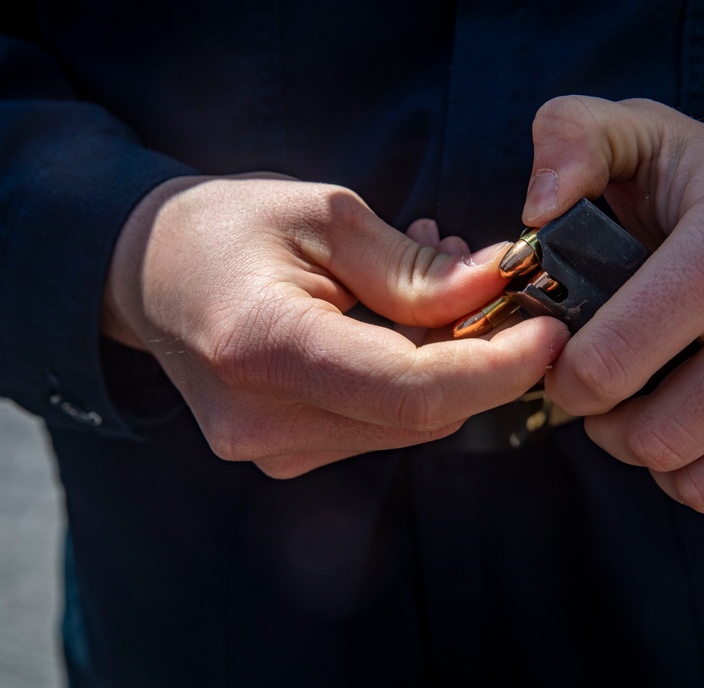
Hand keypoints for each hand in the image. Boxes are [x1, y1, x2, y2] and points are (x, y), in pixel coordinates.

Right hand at [102, 175, 567, 476]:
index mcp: (264, 347)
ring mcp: (273, 450)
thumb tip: (498, 290)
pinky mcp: (287, 455)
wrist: (150, 275)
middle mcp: (265, 421)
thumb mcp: (322, 216)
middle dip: (485, 357)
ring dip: (451, 362)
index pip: (414, 390)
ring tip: (436, 281)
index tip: (553, 332)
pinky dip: (416, 377)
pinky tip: (405, 320)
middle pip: (423, 413)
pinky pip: (383, 424)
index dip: (499, 368)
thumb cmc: (225, 227)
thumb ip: (413, 267)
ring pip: (412, 422)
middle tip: (497, 285)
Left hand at [522, 97, 703, 558]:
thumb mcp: (640, 136)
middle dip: (614, 427)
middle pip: (656, 443)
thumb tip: (537, 207)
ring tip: (670, 410)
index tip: (573, 364)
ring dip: (670, 463)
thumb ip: (571, 141)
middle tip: (620, 391)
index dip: (567, 380)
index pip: (607, 368)